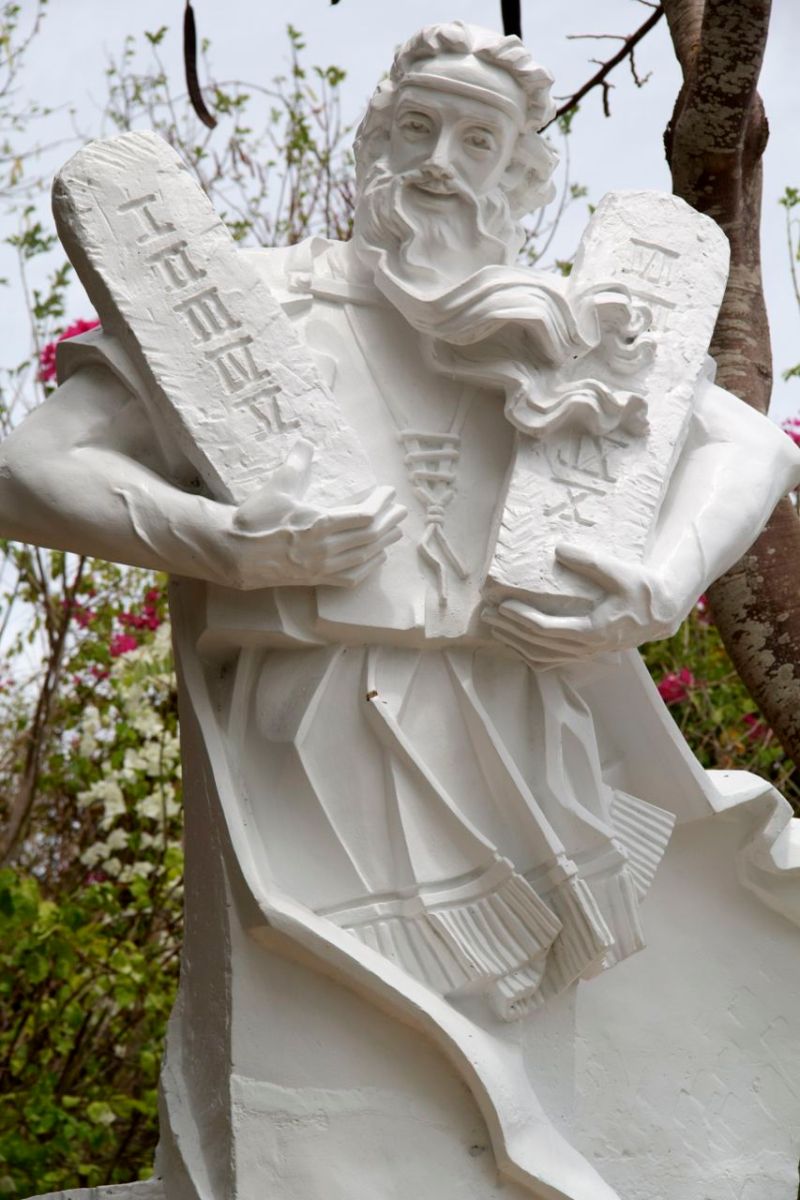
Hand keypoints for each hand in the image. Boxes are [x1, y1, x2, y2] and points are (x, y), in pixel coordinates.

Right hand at [212, 440, 406, 589]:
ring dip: (384, 543)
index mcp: (319, 525)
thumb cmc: (254, 521)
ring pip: (364, 557)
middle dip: (389, 523)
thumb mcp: (276, 487)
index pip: (364, 516)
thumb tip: (305, 442)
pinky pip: (351, 577)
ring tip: (395, 532)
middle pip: (370, 537)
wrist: (234, 554)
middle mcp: (326, 549)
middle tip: (400, 511)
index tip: (388, 492)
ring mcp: (322, 568)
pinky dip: (369, 568)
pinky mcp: (316, 580)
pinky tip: (377, 559)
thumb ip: (295, 464)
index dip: (381, 504)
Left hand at [483, 542, 682, 667]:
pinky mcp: (583, 652)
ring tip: (494, 626)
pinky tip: (514, 643)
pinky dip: (528, 653)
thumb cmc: (641, 590)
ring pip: (541, 655)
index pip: (547, 629)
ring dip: (514, 642)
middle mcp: (585, 647)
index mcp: (592, 630)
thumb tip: (559, 548)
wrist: (661, 612)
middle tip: (486, 613)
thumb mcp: (620, 570)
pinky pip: (550, 660)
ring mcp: (584, 653)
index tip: (503, 605)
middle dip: (509, 628)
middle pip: (537, 643)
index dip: (521, 618)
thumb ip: (590, 561)